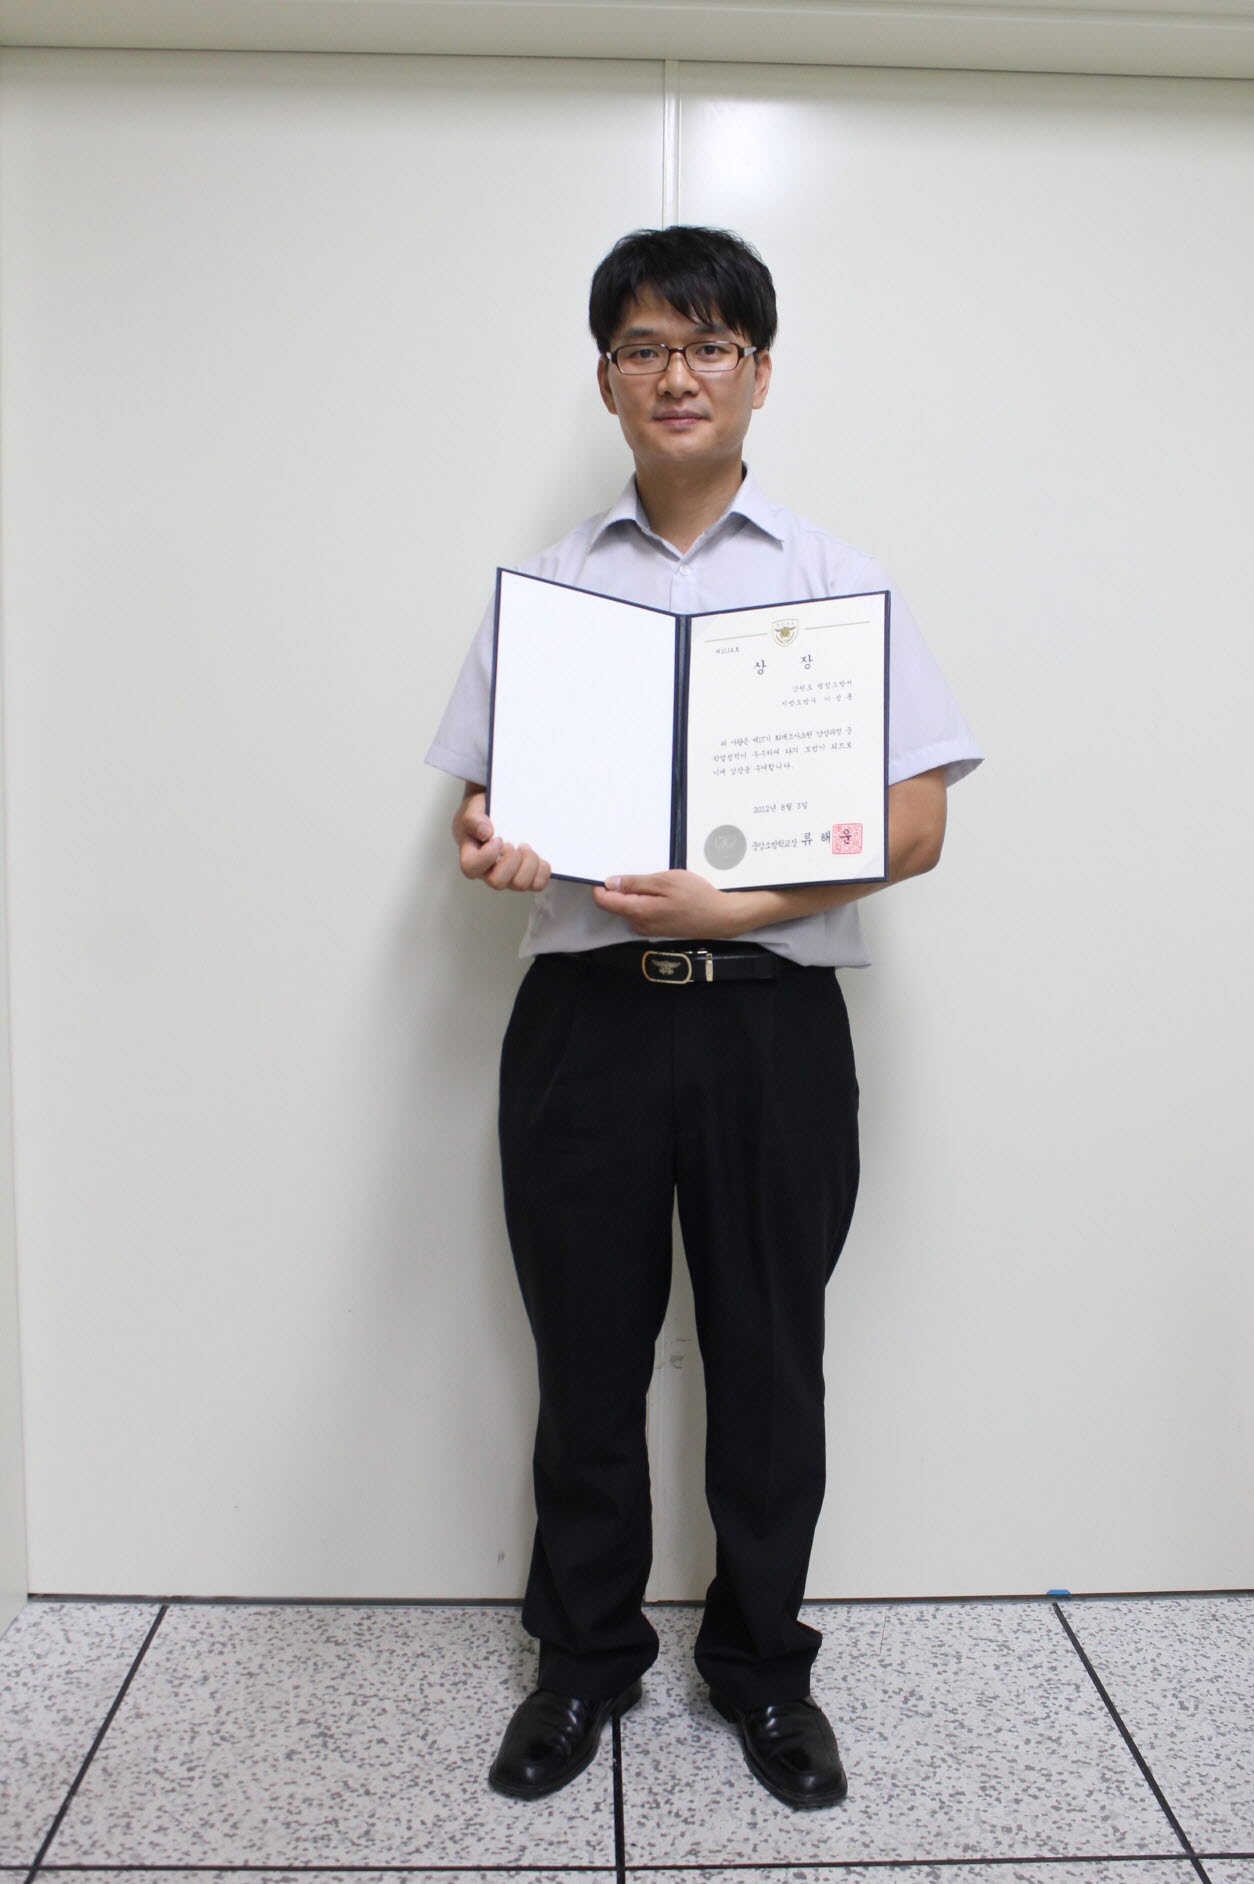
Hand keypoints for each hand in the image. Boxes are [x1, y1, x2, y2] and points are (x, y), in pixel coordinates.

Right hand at [453, 789, 551, 892]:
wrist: (498, 814)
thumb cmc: (482, 817)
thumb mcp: (472, 811)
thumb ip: (473, 820)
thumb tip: (485, 832)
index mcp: (471, 858)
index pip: (471, 868)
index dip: (487, 855)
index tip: (497, 839)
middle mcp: (488, 873)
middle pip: (498, 882)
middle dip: (510, 860)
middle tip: (513, 844)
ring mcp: (508, 878)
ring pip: (520, 885)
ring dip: (528, 863)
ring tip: (525, 846)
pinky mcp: (526, 878)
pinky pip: (538, 884)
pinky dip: (542, 869)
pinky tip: (537, 855)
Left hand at [592, 869, 757, 937]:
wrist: (721, 917)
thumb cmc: (697, 897)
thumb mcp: (666, 881)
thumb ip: (636, 883)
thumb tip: (610, 883)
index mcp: (637, 912)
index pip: (604, 901)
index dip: (601, 885)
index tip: (608, 872)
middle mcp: (638, 924)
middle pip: (616, 904)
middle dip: (622, 887)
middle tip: (644, 873)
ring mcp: (648, 928)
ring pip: (630, 907)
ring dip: (637, 893)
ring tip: (660, 883)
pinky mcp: (657, 929)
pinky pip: (642, 912)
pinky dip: (647, 901)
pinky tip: (665, 894)